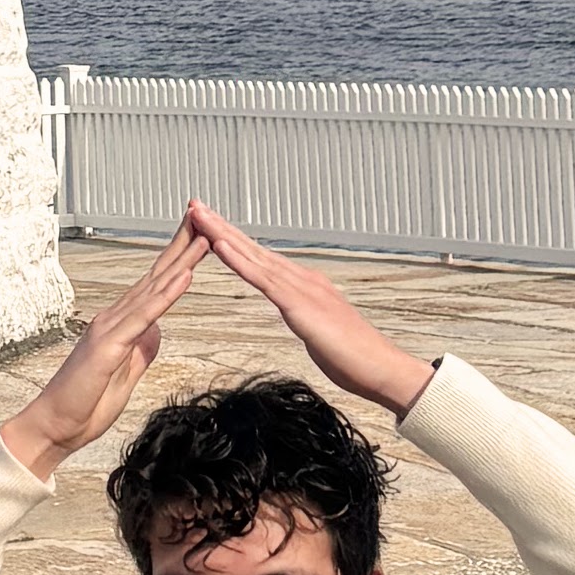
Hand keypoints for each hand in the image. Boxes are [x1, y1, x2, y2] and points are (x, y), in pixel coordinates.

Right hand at [0, 217, 213, 480]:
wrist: (55, 426)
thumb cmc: (86, 403)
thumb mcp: (126, 373)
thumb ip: (141, 349)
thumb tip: (157, 331)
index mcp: (123, 324)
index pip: (156, 284)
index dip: (179, 258)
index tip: (201, 235)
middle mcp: (115, 317)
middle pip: (156, 274)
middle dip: (183, 244)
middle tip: (205, 215)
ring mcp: (111, 328)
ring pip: (154, 288)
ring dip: (182, 261)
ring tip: (205, 236)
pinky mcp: (110, 346)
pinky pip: (145, 316)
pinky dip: (166, 295)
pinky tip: (185, 276)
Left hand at [184, 204, 439, 419]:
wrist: (381, 369)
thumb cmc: (354, 358)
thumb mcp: (320, 333)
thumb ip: (306, 317)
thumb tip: (298, 313)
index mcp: (303, 286)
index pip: (260, 259)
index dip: (232, 240)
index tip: (208, 224)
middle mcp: (301, 279)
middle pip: (252, 249)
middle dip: (220, 226)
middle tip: (193, 205)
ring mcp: (301, 289)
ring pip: (253, 256)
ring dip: (222, 233)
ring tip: (198, 215)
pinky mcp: (299, 305)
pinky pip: (262, 280)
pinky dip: (239, 260)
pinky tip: (219, 245)